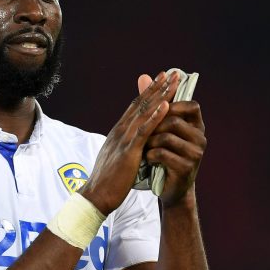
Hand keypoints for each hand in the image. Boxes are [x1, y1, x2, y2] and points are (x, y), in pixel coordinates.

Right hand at [81, 71, 178, 214]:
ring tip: (172, 82)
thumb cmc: (107, 181)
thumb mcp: (117, 158)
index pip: (135, 107)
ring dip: (160, 95)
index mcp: (118, 132)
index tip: (160, 79)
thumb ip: (125, 147)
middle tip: (172, 73)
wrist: (96, 196)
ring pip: (144, 112)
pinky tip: (166, 106)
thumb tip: (132, 143)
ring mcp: (123, 139)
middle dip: (157, 87)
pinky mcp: (128, 151)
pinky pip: (144, 130)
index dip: (148, 92)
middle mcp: (120, 131)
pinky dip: (155, 117)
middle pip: (141, 104)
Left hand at [137, 73, 206, 205]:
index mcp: (197, 126)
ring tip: (143, 147)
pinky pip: (163, 154)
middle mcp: (200, 138)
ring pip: (167, 137)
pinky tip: (147, 159)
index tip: (159, 109)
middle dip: (154, 125)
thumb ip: (153, 102)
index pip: (192, 105)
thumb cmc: (164, 154)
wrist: (171, 187)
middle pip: (174, 120)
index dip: (174, 104)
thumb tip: (143, 76)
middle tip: (143, 133)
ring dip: (150, 141)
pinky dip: (150, 155)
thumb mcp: (160, 128)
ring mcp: (196, 154)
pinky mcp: (187, 169)